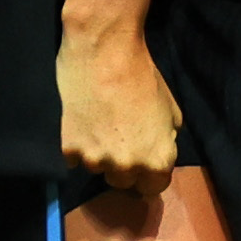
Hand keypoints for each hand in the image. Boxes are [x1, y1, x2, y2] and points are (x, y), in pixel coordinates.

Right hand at [59, 19, 187, 191]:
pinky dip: (78, 144)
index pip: (153, 188)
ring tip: (99, 124)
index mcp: (157, 160)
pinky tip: (83, 121)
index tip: (141, 162)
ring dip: (99, 154)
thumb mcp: (171, 110)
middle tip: (118, 137)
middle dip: (123, 165)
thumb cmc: (143, 76)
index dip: (149, 174)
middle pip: (123, 182)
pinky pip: (74, 158)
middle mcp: (127, 168)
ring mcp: (95, 161)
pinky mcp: (69, 150)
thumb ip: (166, 140)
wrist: (104, 52)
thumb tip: (157, 150)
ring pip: (97, 169)